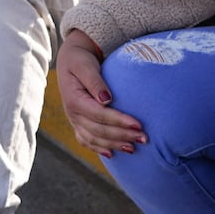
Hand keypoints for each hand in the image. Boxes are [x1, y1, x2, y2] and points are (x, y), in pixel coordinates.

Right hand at [57, 31, 145, 158]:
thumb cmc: (80, 59)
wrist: (70, 59)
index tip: (138, 124)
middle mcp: (73, 114)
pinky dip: (99, 148)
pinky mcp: (78, 122)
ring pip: (94, 139)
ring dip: (114, 144)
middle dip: (122, 136)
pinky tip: (112, 153)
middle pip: (99, 130)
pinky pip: (87, 140)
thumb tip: (106, 99)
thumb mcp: (85, 65)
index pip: (100, 115)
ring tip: (133, 148)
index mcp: (74, 100)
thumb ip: (95, 81)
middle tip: (144, 138)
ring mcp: (74, 120)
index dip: (119, 121)